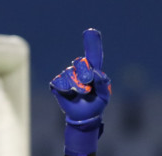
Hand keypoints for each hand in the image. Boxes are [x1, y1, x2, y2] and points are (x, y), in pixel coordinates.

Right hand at [49, 28, 110, 155]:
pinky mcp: (57, 85)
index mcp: (92, 72)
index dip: (92, 43)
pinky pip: (59, 82)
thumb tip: (99, 74)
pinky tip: (69, 94)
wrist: (83, 119)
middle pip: (80, 63)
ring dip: (76, 85)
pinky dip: (66, 88)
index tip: (91, 31)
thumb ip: (104, 85)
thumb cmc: (95, 107)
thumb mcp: (104, 97)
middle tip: (88, 86)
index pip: (92, 56)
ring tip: (81, 94)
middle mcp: (79, 71)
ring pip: (69, 74)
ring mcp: (67, 77)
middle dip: (84, 73)